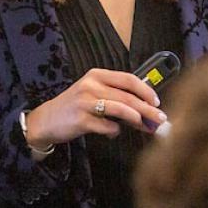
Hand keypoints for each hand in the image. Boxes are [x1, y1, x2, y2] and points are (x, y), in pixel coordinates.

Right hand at [23, 68, 166, 148]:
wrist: (46, 120)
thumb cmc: (74, 107)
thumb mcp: (92, 93)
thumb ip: (115, 96)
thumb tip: (144, 108)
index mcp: (97, 75)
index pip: (128, 79)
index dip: (146, 90)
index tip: (157, 102)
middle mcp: (91, 85)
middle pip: (128, 96)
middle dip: (148, 109)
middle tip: (161, 119)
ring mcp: (85, 102)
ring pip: (121, 109)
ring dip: (137, 119)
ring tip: (145, 127)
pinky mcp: (81, 119)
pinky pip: (107, 126)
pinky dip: (115, 131)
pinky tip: (113, 132)